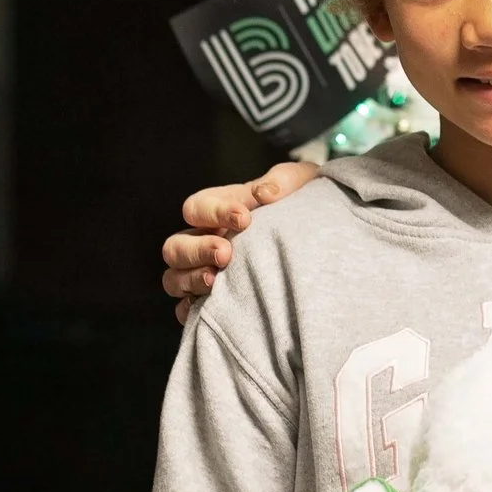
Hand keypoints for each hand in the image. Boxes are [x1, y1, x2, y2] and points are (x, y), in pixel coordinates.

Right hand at [161, 160, 320, 322]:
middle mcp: (202, 241)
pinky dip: (192, 310)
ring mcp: (203, 272)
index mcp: (217, 210)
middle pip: (175, 247)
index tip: (245, 219)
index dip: (215, 212)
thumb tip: (265, 193)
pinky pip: (186, 310)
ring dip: (191, 280)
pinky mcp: (210, 303)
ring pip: (173, 279)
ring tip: (216, 281)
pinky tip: (212, 307)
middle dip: (197, 250)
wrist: (318, 238)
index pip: (197, 207)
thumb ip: (282, 181)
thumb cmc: (299, 206)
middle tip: (226, 254)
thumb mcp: (297, 185)